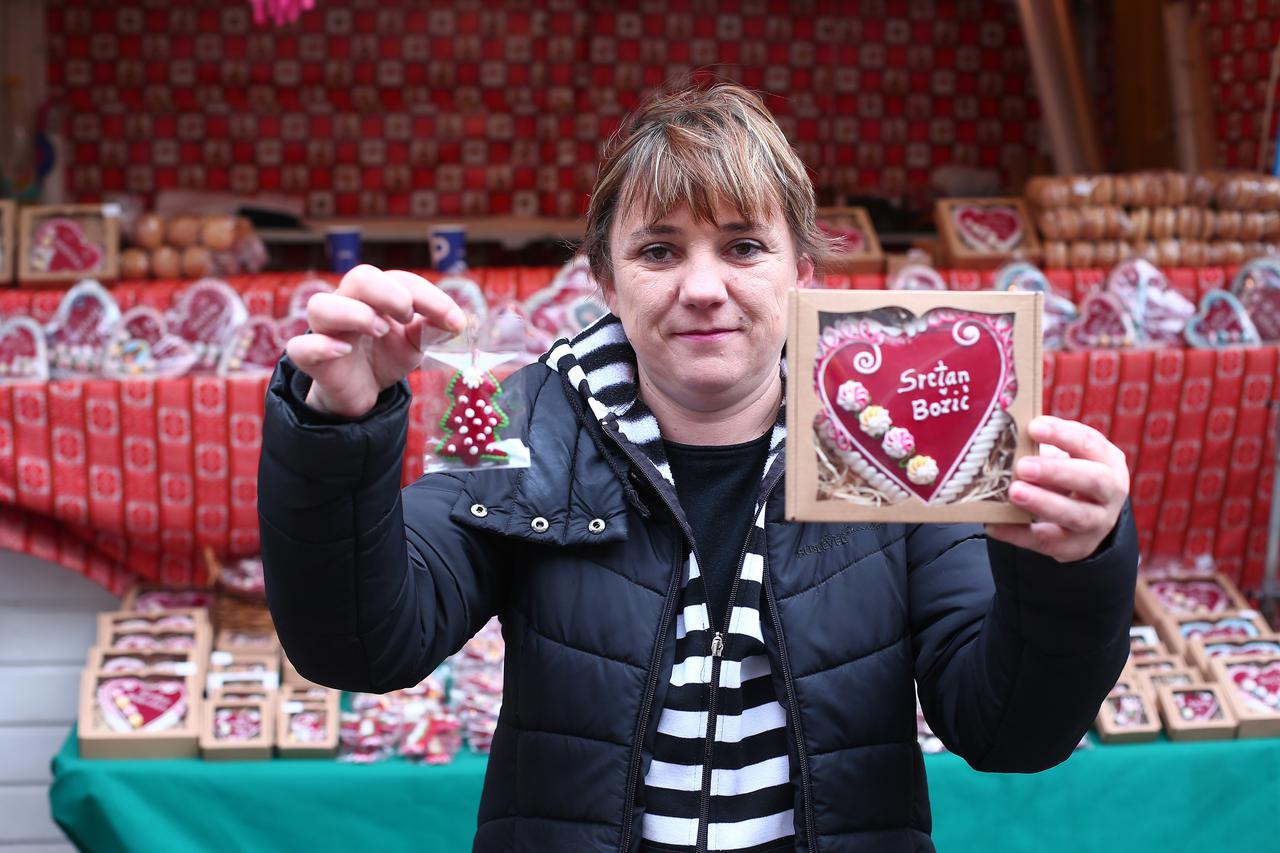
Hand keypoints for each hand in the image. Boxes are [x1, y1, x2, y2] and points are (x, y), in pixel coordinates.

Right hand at [286, 265, 466, 417]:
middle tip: (408, 317)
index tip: (455, 322)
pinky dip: (321, 346)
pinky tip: (344, 351)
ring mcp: (325, 330)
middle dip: (389, 293)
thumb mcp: (416, 342)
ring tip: (381, 330)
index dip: (430, 297)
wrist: (364, 391)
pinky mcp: (311, 359)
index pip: (400, 280)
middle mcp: (348, 303)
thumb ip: (433, 328)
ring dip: (354, 314)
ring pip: (321, 306)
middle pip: (359, 277)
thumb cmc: (386, 354)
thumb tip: (458, 322)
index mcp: (377, 294)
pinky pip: (301, 347)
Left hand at [985, 416, 1129, 563]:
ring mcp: (1097, 524)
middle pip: (1092, 480)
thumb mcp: (1066, 458)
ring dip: (1043, 502)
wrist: (1086, 521)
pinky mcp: (1075, 547)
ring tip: (1014, 492)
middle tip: (1023, 466)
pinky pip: (1046, 542)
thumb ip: (1042, 446)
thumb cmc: (1068, 477)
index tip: (1033, 427)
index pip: (1090, 444)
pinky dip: (1018, 534)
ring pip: (1075, 515)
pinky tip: (994, 524)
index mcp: (1108, 462)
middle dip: (1057, 472)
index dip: (1063, 434)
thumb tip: (1003, 434)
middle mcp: (1109, 494)